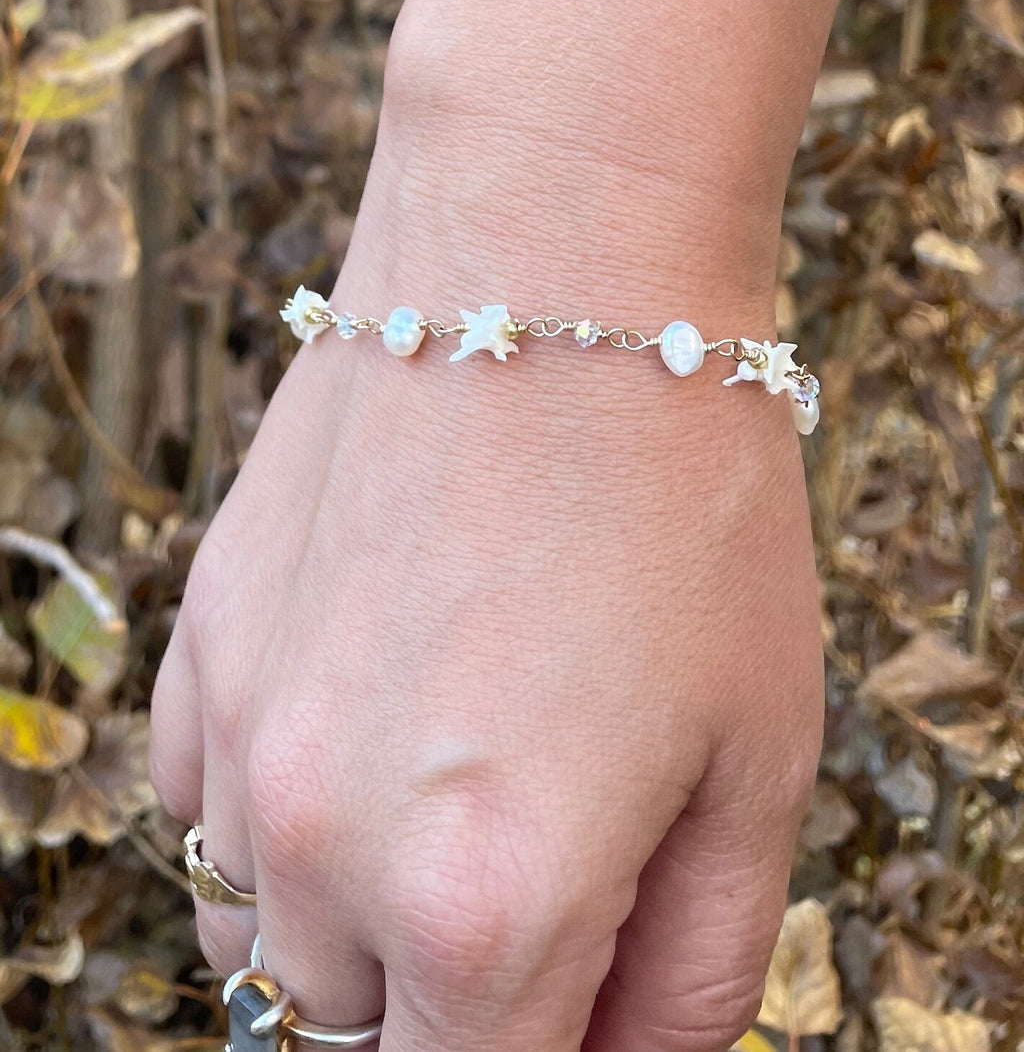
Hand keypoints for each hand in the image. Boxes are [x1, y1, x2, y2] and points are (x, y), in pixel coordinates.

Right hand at [150, 113, 822, 1051]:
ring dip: (354, 919)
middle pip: (360, 1038)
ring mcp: (244, 734)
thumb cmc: (684, 497)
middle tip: (550, 869)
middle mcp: (328, 843)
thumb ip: (691, 973)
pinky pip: (200, 809)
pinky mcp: (206, 635)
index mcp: (486, 906)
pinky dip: (274, 818)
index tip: (579, 990)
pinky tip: (366, 719)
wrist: (551, 265)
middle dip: (458, 999)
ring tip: (457, 784)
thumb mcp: (760, 757)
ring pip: (265, 934)